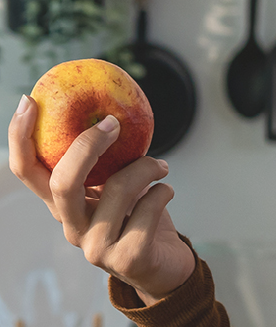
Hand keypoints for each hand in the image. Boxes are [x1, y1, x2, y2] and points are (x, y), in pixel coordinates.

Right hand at [8, 94, 195, 305]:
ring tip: (161, 166)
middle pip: (62, 183)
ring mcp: (96, 247)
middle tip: (114, 123)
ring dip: (147, 167)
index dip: (20, 138)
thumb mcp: (118, 182)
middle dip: (87, 146)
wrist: (165, 263)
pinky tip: (165, 192)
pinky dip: (162, 192)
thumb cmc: (139, 214)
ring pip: (117, 189)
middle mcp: (72, 227)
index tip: (28, 101)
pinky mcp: (128, 259)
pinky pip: (148, 209)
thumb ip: (108, 158)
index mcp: (64, 204)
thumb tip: (108, 109)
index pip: (28, 172)